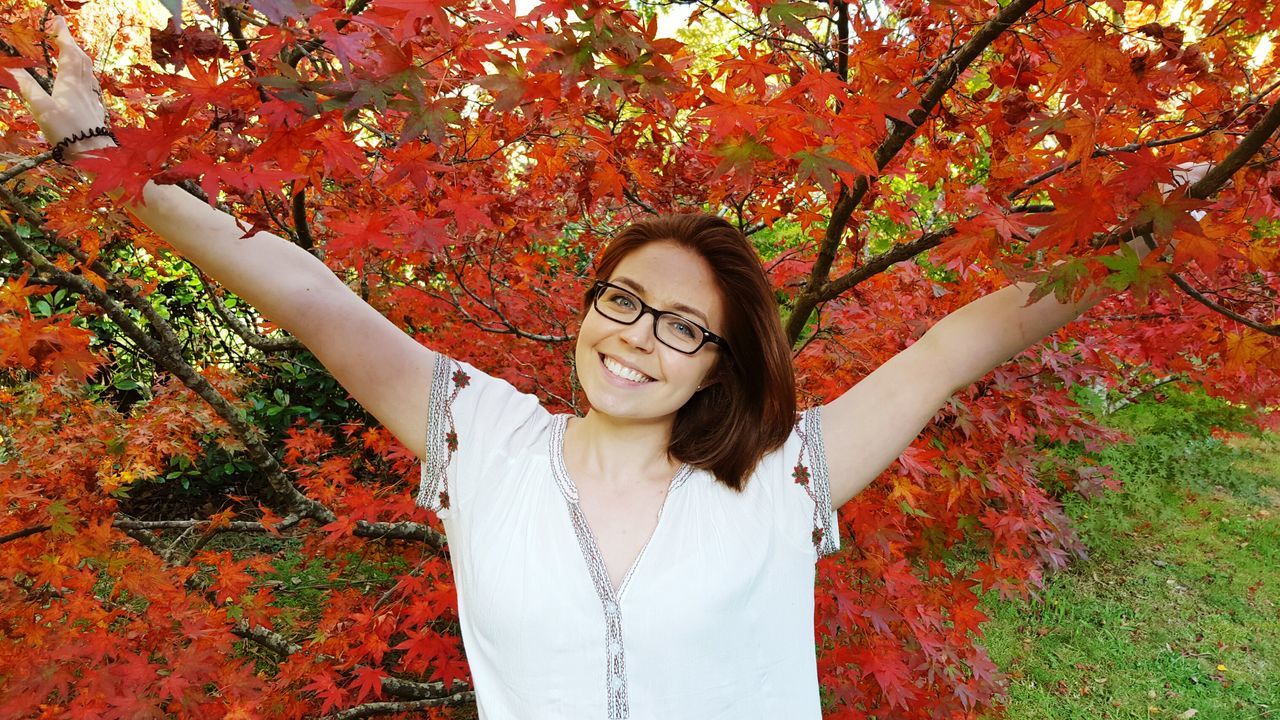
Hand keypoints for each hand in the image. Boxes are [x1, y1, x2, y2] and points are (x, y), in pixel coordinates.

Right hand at [7, 16, 114, 159]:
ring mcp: (92, 98)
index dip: (63, 35)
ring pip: (87, 71)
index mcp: (70, 83)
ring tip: (72, 51)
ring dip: (79, 57)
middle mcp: (84, 87)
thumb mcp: (42, 110)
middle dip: (71, 42)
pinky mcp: (95, 109)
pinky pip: (90, 84)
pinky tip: (82, 80)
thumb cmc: (68, 133)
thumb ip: (29, 89)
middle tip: (62, 31)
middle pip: (81, 58)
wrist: (96, 155)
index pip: (68, 52)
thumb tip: (16, 71)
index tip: (58, 21)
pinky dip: (84, 74)